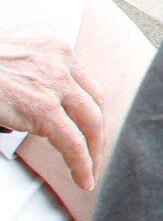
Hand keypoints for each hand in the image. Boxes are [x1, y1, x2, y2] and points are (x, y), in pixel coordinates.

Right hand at [0, 29, 103, 193]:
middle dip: (96, 131)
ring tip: (89, 171)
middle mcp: (58, 57)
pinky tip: (82, 178)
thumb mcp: (4, 50)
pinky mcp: (42, 107)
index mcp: (49, 42)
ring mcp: (53, 81)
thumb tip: (19, 113)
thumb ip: (22, 69)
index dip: (87, 107)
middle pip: (93, 100)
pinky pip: (72, 141)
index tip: (87, 127)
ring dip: (94, 151)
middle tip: (93, 153)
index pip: (82, 79)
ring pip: (90, 122)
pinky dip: (81, 164)